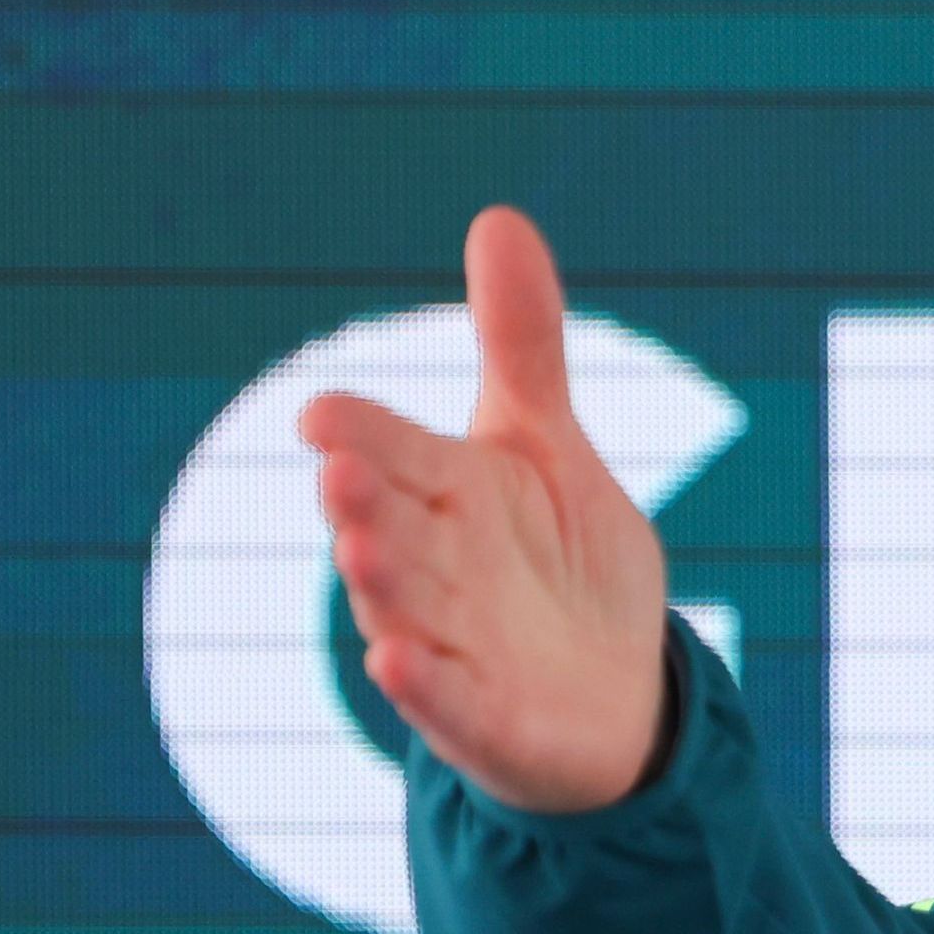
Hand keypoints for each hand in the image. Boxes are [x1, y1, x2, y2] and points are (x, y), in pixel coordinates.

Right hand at [299, 207, 675, 812]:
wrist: (610, 691)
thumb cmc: (556, 558)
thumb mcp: (546, 443)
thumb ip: (521, 342)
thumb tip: (498, 215)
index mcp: (443, 493)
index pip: (393, 452)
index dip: (360, 433)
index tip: (323, 415)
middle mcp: (432, 566)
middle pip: (390, 526)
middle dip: (365, 500)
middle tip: (339, 469)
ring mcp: (451, 644)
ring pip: (405, 609)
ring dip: (380, 582)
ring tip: (358, 547)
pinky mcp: (483, 718)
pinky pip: (445, 701)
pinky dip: (422, 684)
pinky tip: (394, 663)